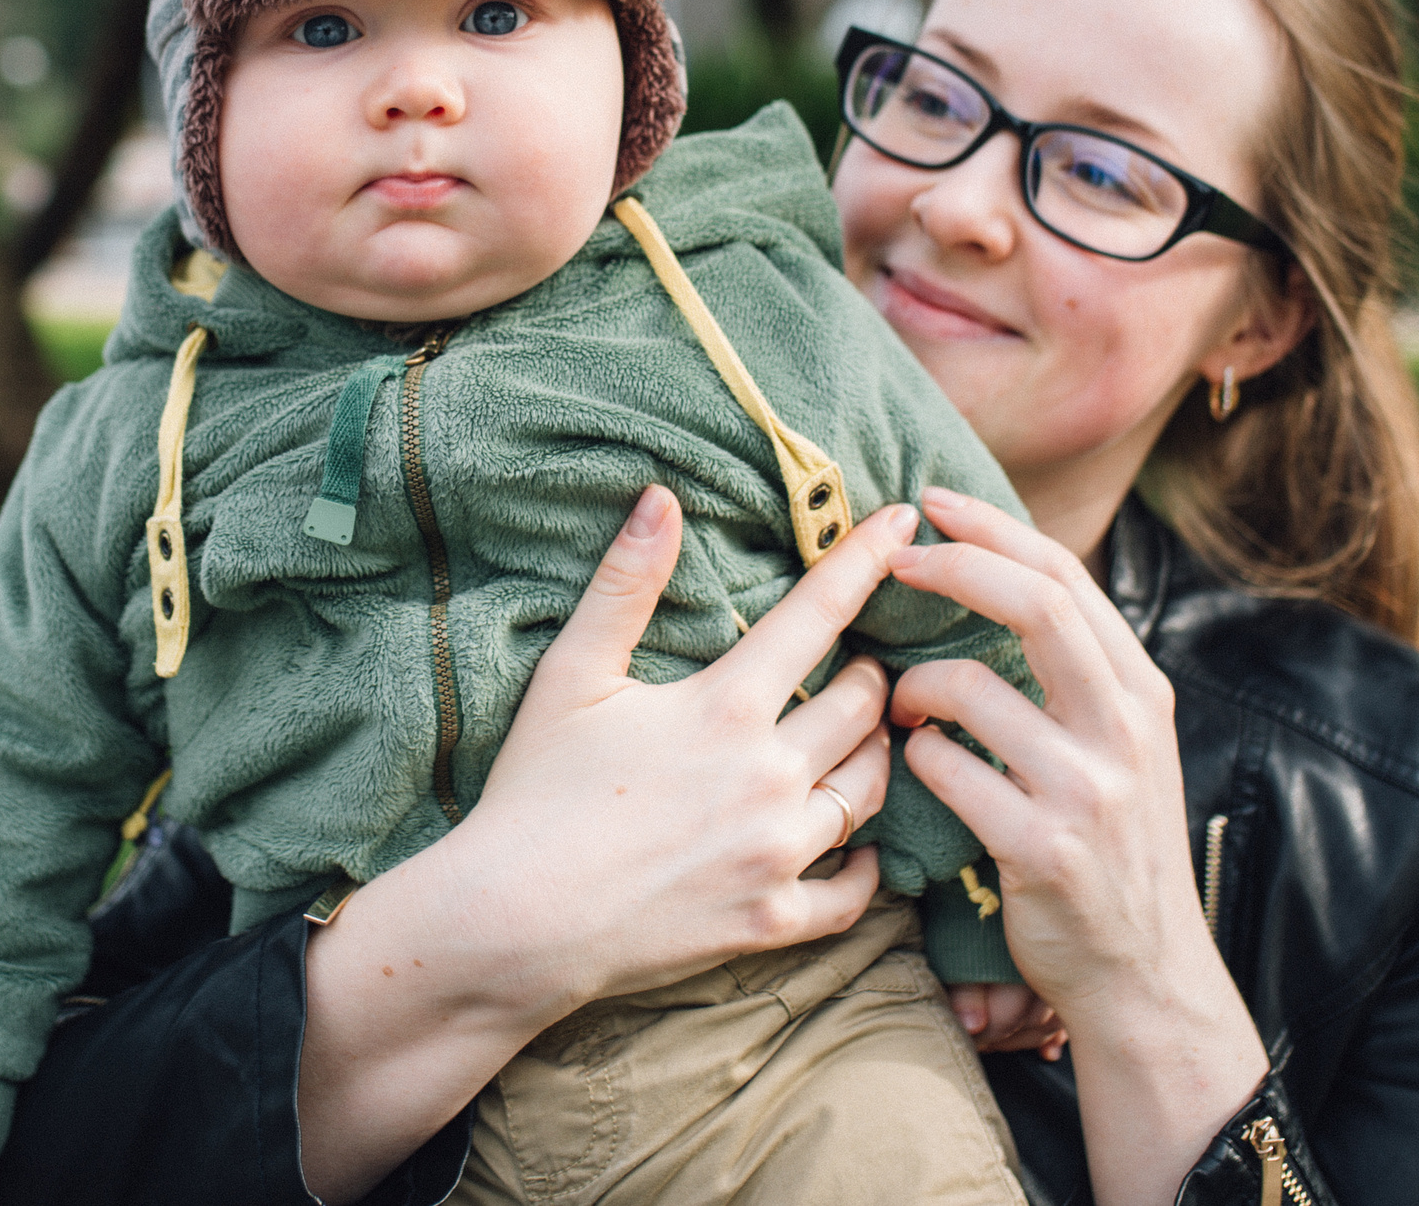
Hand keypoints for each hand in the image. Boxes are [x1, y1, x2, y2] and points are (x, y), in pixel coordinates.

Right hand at [297, 485, 922, 1201]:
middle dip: (871, 674)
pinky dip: (866, 866)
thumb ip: (625, 584)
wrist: (514, 922)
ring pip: (871, 789)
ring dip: (876, 754)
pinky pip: (853, 892)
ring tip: (863, 739)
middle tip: (862, 666)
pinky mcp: (771, 920)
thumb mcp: (571, 675)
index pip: (818, 615)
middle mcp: (770, 777)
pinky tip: (857, 848)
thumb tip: (661, 496)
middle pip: (865, 705)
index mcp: (726, 708)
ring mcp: (778, 855)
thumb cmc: (535, 791)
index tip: (904, 521)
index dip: (866, 559)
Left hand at [886, 486, 1266, 1205]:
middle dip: (954, 567)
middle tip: (894, 560)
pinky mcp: (1044, 848)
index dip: (993, 528)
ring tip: (900, 703)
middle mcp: (1126, 729)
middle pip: (1036, 604)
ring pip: (974, 690)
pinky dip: (919, 758)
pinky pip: (951, 772)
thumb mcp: (1120, 747)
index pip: (1065, 577)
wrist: (1143, 971)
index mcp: (1141, 691)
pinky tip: (916, 767)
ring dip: (916, 685)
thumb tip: (999, 576)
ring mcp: (1089, 789)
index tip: (932, 502)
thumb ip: (1074, 672)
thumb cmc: (1110, 845)